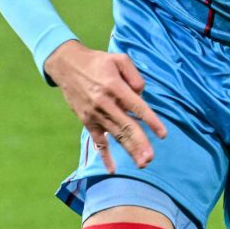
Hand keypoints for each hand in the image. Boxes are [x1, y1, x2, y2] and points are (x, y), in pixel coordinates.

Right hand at [42, 40, 166, 171]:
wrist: (67, 65)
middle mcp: (105, 103)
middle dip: (140, 143)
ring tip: (142, 163)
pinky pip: (97, 141)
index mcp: (115, 87)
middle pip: (126, 126)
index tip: (163, 134)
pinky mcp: (87, 121)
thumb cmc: (97, 62)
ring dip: (129, 150)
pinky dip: (104, 156)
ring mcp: (95, 114)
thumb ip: (134, 75)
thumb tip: (141, 94)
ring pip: (115, 136)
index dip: (151, 121)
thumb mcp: (118, 59)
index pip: (137, 107)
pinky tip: (112, 169)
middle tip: (151, 158)